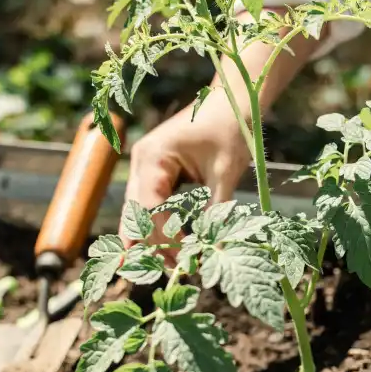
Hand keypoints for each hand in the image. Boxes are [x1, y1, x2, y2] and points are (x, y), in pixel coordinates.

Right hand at [121, 89, 250, 249]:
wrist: (234, 98)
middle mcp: (142, 162)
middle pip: (136, 214)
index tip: (182, 262)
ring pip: (141, 212)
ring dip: (156, 238)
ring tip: (175, 265)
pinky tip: (173, 246)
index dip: (162, 239)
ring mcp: (147, 166)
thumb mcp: (226, 172)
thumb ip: (216, 210)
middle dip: (152, 244)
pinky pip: (154, 203)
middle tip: (173, 273)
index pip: (148, 209)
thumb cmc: (231, 127)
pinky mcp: (158, 171)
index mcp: (153, 157)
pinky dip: (162, 224)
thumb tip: (213, 249)